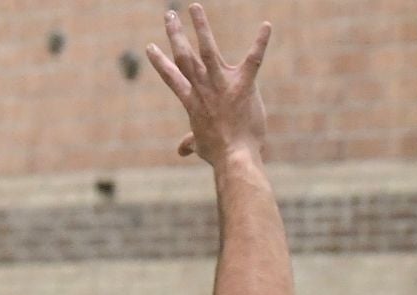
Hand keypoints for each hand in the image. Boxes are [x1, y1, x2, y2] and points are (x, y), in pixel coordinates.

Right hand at [148, 5, 270, 163]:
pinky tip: (267, 26)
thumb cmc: (218, 153)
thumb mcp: (201, 146)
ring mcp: (222, 84)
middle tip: (169, 14)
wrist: (235, 157)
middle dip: (175, 33)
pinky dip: (260, 42)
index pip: (171, 77)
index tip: (150, 47)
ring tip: (195, 7)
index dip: (159, 62)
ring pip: (208, 49)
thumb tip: (181, 150)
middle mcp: (203, 88)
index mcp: (191, 100)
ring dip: (201, 26)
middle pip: (185, 56)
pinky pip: (253, 59)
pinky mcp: (244, 85)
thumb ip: (191, 142)